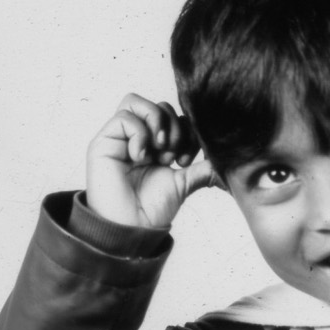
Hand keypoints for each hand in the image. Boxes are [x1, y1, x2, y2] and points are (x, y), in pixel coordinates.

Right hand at [85, 94, 217, 230]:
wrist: (132, 227)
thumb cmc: (152, 209)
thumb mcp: (184, 183)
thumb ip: (203, 168)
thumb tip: (225, 160)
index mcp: (155, 146)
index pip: (174, 117)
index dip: (186, 131)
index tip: (186, 161)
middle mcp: (136, 138)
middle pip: (158, 105)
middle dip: (173, 127)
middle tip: (172, 157)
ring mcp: (119, 138)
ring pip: (136, 101)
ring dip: (156, 122)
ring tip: (159, 150)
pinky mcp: (104, 141)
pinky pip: (124, 117)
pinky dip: (139, 133)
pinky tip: (140, 156)